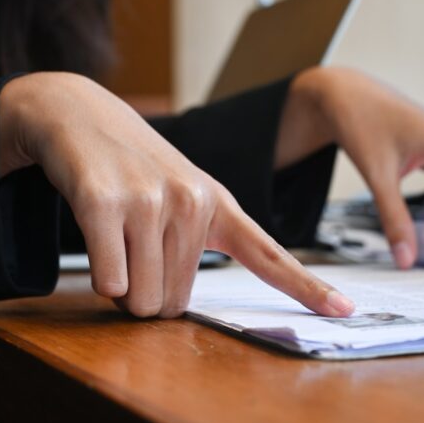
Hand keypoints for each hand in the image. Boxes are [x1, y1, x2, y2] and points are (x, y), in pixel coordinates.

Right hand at [0, 72, 354, 317]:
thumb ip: (193, 244)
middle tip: (132, 249)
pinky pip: (109, 282)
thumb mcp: (178, 193)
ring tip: (113, 238)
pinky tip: (96, 235)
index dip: (307, 288)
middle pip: (173, 305)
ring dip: (120, 288)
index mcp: (219, 203)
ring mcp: (150, 199)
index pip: (269, 254)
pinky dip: (99, 277)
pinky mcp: (105, 202)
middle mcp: (193, 200)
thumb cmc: (130, 166)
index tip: (346, 311)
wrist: (77, 111)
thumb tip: (175, 309)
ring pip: (139, 299)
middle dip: (145, 294)